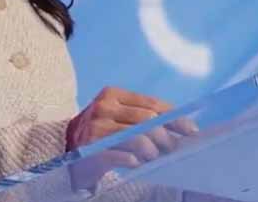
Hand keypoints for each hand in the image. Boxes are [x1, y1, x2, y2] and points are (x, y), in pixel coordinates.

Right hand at [65, 86, 198, 190]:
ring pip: (136, 137)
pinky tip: (137, 163)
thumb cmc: (101, 131)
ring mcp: (95, 128)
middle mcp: (103, 107)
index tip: (191, 129)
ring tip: (155, 156)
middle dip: (166, 135)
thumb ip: (143, 117)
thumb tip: (180, 127)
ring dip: (152, 150)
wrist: (66, 148)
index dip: (175, 117)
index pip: (151, 104)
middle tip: (174, 147)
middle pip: (146, 119)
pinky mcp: (90, 149)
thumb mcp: (119, 116)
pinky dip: (133, 160)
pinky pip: (120, 155)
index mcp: (113, 94)